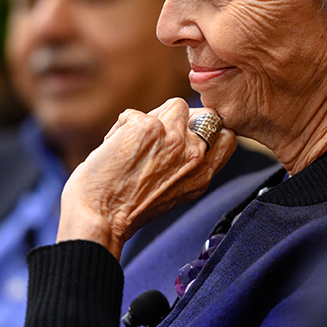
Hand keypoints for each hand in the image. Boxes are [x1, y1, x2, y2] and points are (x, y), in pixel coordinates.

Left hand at [57, 98, 236, 259]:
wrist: (99, 220)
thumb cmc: (127, 212)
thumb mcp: (174, 194)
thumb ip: (188, 167)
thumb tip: (183, 137)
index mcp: (203, 175)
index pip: (226, 136)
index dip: (207, 129)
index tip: (185, 136)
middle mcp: (195, 155)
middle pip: (204, 115)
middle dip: (182, 119)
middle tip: (157, 137)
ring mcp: (173, 139)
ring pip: (172, 106)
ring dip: (151, 119)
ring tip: (132, 145)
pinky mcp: (147, 128)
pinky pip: (133, 114)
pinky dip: (119, 129)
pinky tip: (112, 150)